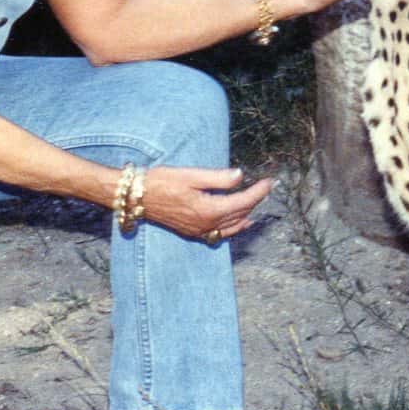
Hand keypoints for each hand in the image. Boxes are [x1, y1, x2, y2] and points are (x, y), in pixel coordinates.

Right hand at [138, 166, 272, 242]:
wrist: (138, 196)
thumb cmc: (162, 182)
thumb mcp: (191, 175)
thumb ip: (218, 178)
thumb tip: (240, 176)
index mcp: (209, 209)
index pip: (243, 201)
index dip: (259, 192)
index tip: (270, 181)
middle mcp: (207, 224)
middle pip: (240, 213)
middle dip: (256, 200)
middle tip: (267, 187)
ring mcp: (200, 231)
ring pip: (233, 226)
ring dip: (248, 214)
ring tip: (259, 202)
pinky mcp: (193, 232)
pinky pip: (221, 234)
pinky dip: (235, 228)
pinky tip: (242, 223)